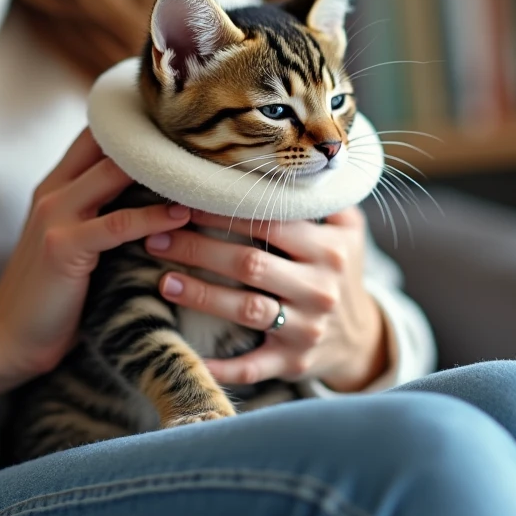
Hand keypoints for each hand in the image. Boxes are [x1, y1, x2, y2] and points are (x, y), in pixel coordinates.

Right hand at [0, 129, 191, 413]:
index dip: (139, 123)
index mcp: (57, 184)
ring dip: (164, 171)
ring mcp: (55, 216)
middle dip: (158, 138)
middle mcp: (54, 191)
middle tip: (206, 137)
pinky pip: (117, 224)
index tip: (185, 123)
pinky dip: (153, 217)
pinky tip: (183, 215)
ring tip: (206, 169)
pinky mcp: (63, 247)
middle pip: (110, 143)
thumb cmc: (53, 295)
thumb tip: (163, 198)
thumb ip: (105, 213)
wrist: (7, 338)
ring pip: (114, 173)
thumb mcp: (77, 241)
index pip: (99, 134)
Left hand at [145, 206, 388, 392]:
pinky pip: (251, 367)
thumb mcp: (348, 231)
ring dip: (200, 294)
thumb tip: (297, 148)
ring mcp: (307, 329)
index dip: (222, 211)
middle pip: (249, 263)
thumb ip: (324, 196)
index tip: (183, 201)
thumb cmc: (338, 271)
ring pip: (245, 310)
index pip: (269, 222)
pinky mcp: (293, 363)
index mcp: (329, 250)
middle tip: (156, 237)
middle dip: (198, 248)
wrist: (360, 338)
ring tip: (163, 281)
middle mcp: (320, 288)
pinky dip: (220, 367)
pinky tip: (186, 354)